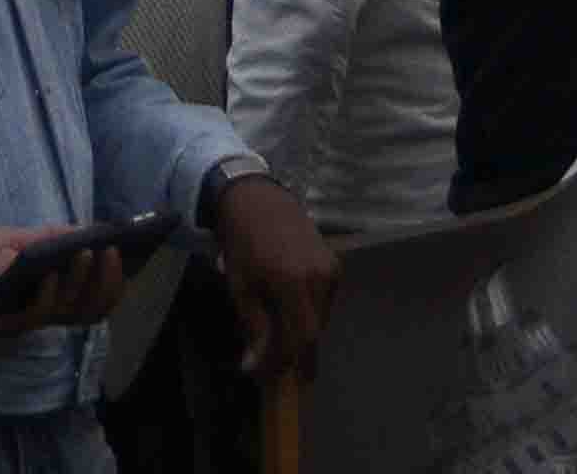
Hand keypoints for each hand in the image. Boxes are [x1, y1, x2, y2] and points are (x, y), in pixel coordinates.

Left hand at [0, 225, 133, 337]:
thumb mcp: (13, 239)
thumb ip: (49, 238)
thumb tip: (91, 229)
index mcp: (48, 294)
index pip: (93, 297)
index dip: (116, 281)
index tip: (133, 251)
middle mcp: (40, 312)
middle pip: (90, 310)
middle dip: (108, 283)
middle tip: (114, 252)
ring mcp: (22, 321)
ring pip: (67, 315)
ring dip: (81, 285)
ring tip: (87, 253)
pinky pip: (32, 319)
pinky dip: (47, 296)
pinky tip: (50, 274)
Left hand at [212, 171, 335, 380]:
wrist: (257, 199)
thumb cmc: (243, 243)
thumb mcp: (242, 288)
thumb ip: (255, 328)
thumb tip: (255, 367)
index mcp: (294, 282)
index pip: (301, 339)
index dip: (286, 363)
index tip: (268, 377)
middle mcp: (320, 276)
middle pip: (313, 333)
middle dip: (293, 354)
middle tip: (272, 363)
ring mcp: (331, 268)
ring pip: (320, 319)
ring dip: (300, 333)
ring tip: (276, 333)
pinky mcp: (335, 263)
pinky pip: (324, 301)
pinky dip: (308, 313)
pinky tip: (288, 309)